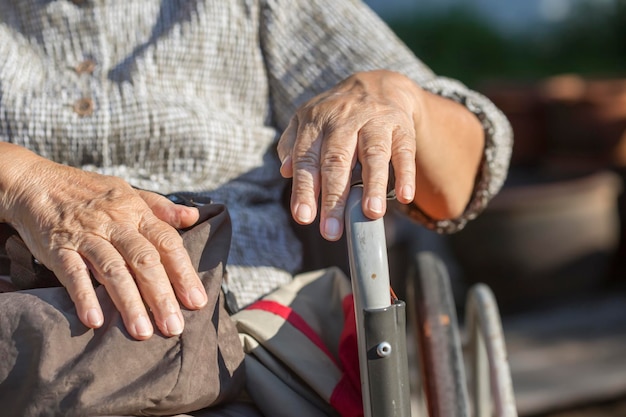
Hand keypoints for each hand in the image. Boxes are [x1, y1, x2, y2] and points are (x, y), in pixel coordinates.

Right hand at [0, 148, 205, 339]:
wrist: (38, 182)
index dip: (183, 272)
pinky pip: (73, 273)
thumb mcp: (129, 191)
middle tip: (173, 326)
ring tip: (142, 331)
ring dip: (129, 303)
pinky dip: (84, 296)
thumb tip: (193, 216)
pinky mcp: (58, 248)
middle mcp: (115, 224)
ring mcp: (86, 236)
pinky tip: (95, 320)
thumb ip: (161, 207)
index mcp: (136, 212)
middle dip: (161, 296)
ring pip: (113, 270)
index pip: (167, 243)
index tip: (196, 300)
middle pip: (144, 261)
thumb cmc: (89, 191)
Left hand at [278, 70, 420, 240]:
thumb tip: (285, 171)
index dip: (304, 189)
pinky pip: (404, 150)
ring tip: (371, 213)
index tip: (304, 217)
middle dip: (334, 197)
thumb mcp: (307, 121)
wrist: (378, 84)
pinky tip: (404, 196)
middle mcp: (343, 120)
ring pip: (373, 154)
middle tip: (332, 231)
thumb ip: (292, 145)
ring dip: (372, 185)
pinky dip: (405, 173)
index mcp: (315, 123)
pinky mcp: (401, 126)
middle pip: (337, 161)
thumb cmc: (336, 114)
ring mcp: (374, 121)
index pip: (307, 159)